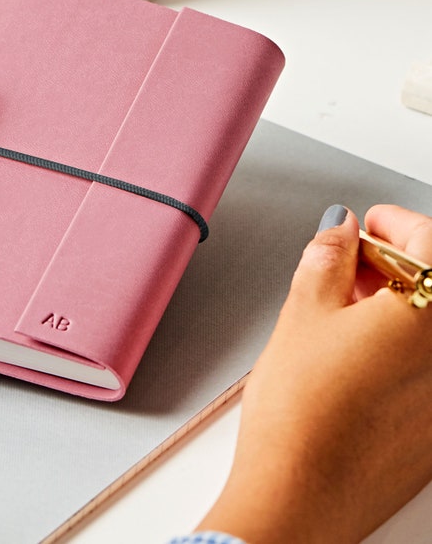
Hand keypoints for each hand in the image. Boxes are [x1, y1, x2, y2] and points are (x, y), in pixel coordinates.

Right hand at [197, 203, 431, 542]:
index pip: (430, 240)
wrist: (300, 496)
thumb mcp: (303, 314)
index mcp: (430, 318)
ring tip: (342, 306)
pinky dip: (402, 342)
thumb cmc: (302, 417)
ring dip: (396, 301)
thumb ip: (326, 257)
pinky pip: (428, 364)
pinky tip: (355, 350)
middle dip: (392, 261)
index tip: (366, 223)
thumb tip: (338, 229)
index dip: (394, 221)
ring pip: (430, 325)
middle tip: (347, 262)